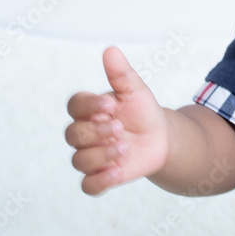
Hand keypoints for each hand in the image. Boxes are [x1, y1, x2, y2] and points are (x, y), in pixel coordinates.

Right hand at [65, 46, 170, 195]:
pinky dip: (100, 181)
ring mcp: (91, 156)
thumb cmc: (143, 111)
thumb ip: (121, 73)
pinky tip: (118, 171)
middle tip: (119, 128)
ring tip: (124, 147)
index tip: (111, 104)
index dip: (88, 106)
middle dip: (96, 132)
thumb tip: (110, 49)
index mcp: (90, 109)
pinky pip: (88, 185)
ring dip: (100, 155)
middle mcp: (85, 133)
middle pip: (73, 135)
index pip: (75, 106)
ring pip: (79, 161)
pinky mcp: (100, 176)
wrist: (161, 137)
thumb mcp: (135, 91)